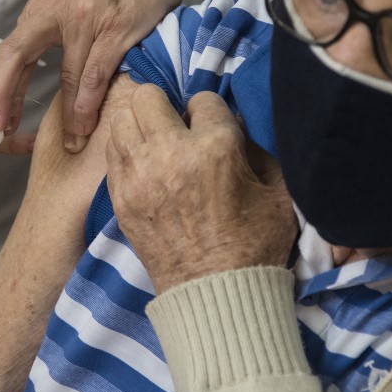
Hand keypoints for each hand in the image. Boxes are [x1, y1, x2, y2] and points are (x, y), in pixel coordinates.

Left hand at [0, 0, 202, 153]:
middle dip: (3, 100)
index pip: (8, 53)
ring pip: (66, 75)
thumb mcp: (76, 5)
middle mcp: (57, 10)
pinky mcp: (117, 25)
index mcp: (43, 9)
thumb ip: (56, 36)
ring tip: (68, 145)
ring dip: (66, 117)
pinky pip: (96, 73)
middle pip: (16, 58)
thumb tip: (38, 79)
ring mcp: (87, 17)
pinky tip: (86, 125)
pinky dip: (89, 104)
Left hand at [106, 84, 296, 293]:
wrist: (216, 296)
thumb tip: (237, 125)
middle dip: (165, 105)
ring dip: (140, 125)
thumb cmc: (255, 245)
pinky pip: (112, 153)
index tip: (213, 128)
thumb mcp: (278, 192)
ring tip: (157, 143)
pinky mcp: (120, 197)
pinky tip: (145, 166)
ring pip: (122, 119)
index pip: (203, 98)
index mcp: (215, 147)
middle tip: (177, 126)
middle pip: (148, 95)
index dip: (210, 111)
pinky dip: (127, 152)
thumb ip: (260, 150)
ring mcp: (139, 175)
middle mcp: (171, 153)